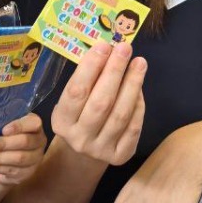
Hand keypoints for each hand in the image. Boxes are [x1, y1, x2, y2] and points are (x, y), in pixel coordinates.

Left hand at [0, 112, 45, 185]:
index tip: (3, 130)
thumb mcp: (3, 126)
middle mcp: (39, 141)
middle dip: (3, 144)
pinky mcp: (27, 172)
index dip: (19, 126)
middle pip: (25, 141)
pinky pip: (13, 170)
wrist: (7, 158)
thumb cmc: (4, 135)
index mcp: (34, 125)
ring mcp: (35, 158)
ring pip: (20, 158)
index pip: (33, 123)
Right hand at [51, 42, 145, 165]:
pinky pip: (133, 127)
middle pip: (101, 103)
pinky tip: (140, 87)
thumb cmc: (79, 115)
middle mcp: (79, 138)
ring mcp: (100, 150)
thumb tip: (109, 49)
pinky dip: (138, 105)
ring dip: (132, 84)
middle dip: (114, 72)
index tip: (104, 46)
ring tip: (139, 62)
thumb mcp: (73, 100)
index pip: (77, 92)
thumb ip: (87, 79)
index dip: (91, 67)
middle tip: (125, 48)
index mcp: (61, 122)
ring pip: (120, 114)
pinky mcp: (120, 156)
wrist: (85, 153)